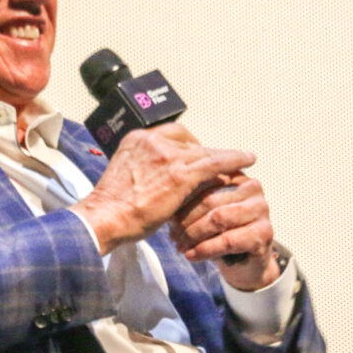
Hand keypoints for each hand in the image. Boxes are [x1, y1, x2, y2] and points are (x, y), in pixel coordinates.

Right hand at [73, 124, 256, 254]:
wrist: (104, 218)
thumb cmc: (111, 208)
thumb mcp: (126, 178)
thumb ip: (143, 170)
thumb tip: (159, 180)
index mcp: (136, 140)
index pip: (170, 134)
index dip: (186, 145)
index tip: (194, 154)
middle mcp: (152, 141)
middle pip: (189, 140)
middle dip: (204, 152)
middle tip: (216, 164)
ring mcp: (168, 155)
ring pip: (204, 151)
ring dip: (223, 156)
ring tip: (242, 159)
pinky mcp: (181, 173)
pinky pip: (215, 162)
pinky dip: (234, 159)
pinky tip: (248, 160)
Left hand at [170, 172, 280, 289]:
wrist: (243, 262)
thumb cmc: (218, 231)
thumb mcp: (201, 210)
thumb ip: (188, 196)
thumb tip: (162, 191)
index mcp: (234, 174)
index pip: (203, 179)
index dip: (182, 198)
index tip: (165, 214)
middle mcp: (252, 186)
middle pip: (209, 198)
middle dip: (186, 219)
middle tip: (172, 234)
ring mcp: (261, 208)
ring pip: (218, 218)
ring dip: (194, 235)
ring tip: (179, 245)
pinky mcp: (264, 232)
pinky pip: (228, 240)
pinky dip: (205, 250)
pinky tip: (192, 256)